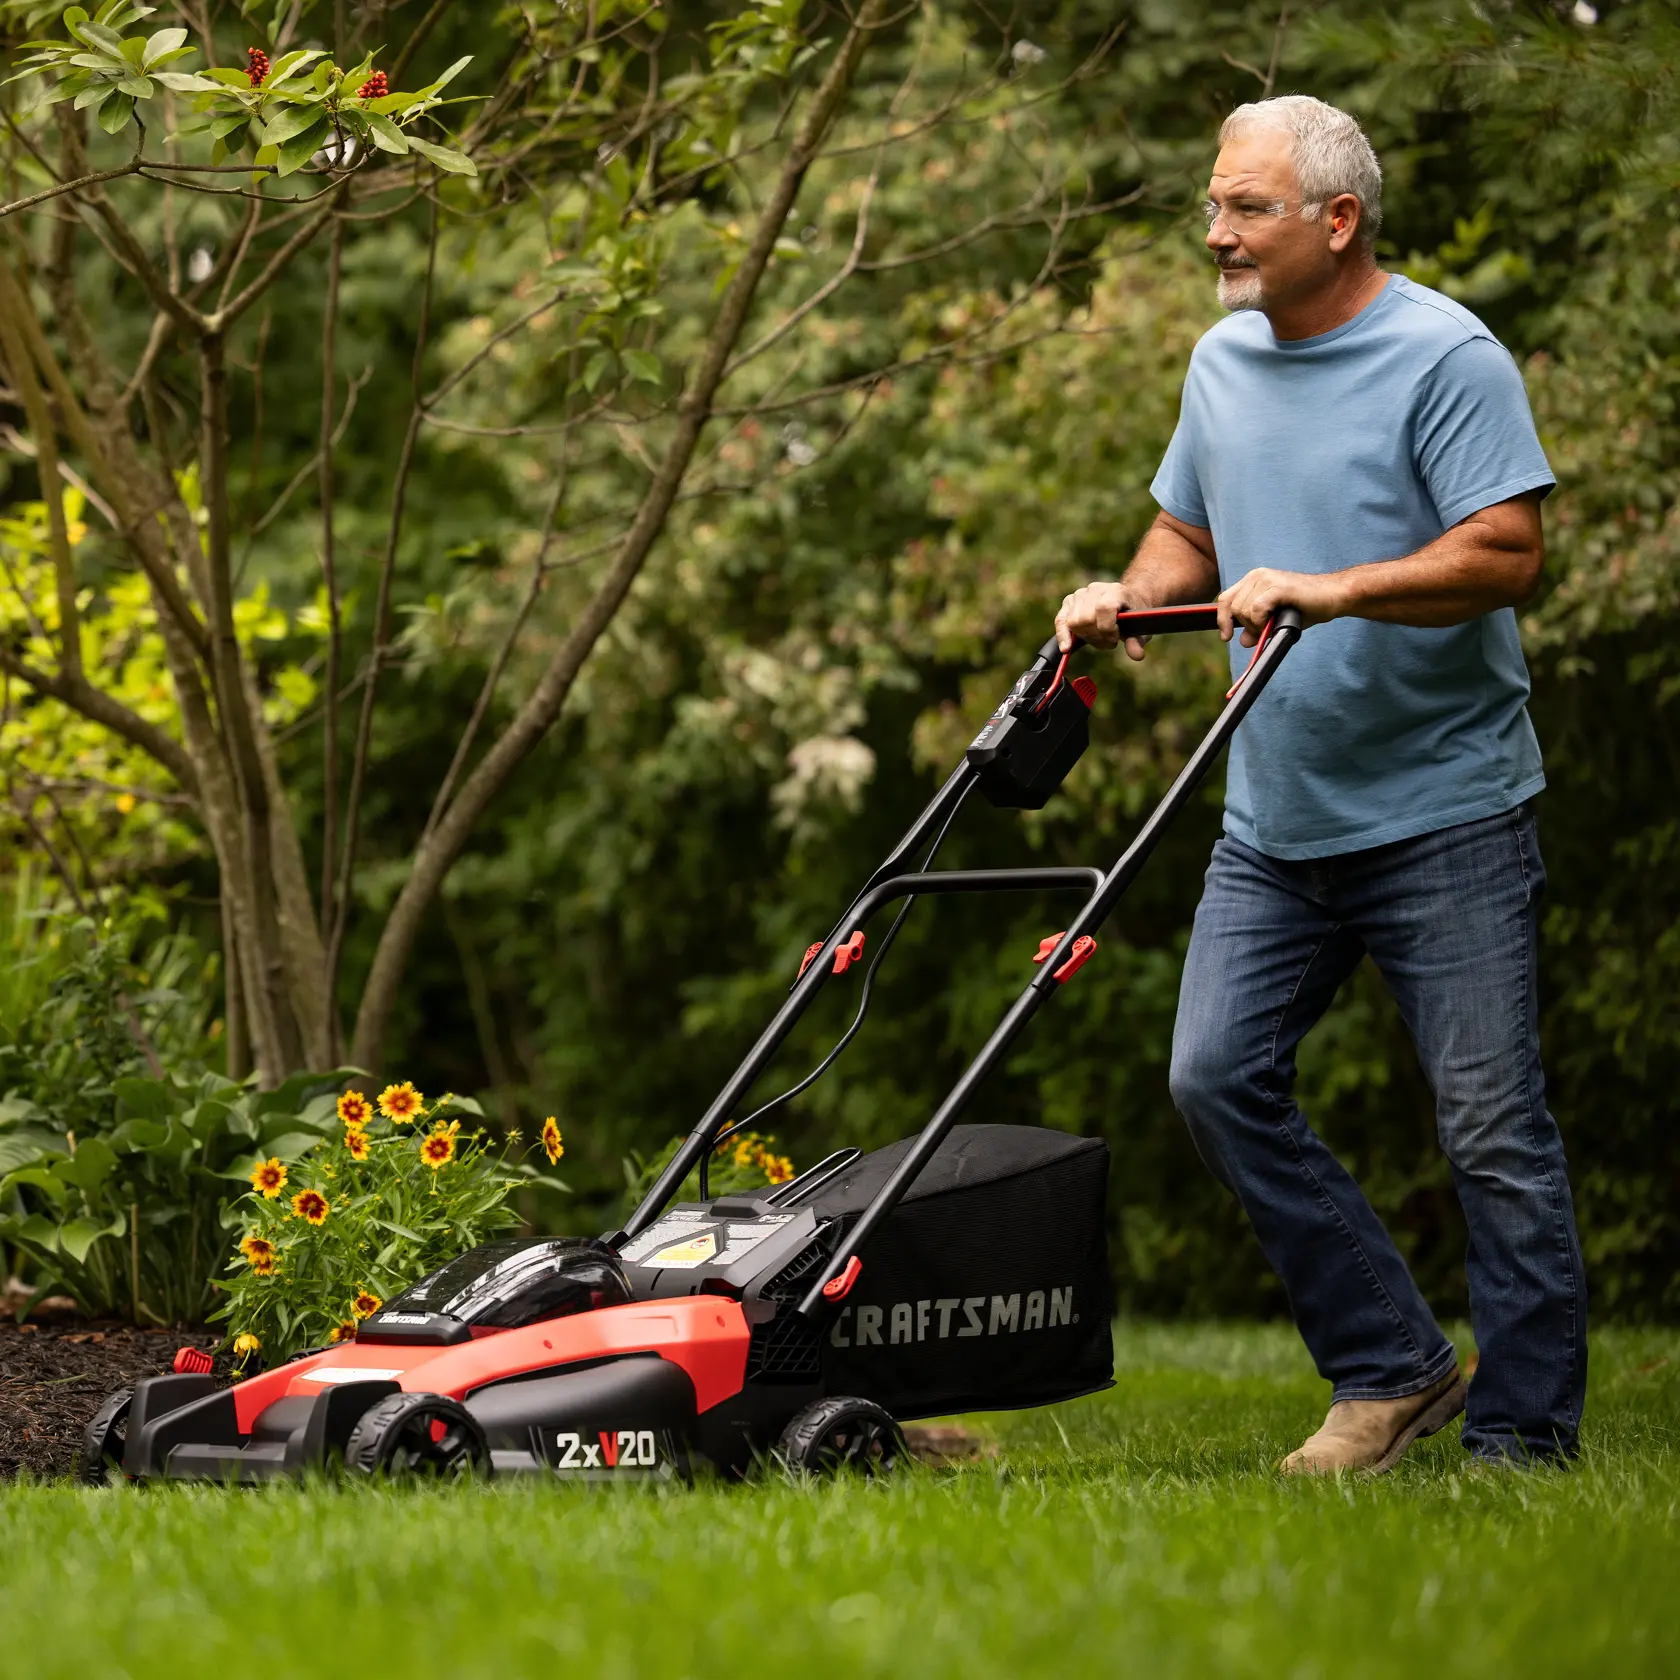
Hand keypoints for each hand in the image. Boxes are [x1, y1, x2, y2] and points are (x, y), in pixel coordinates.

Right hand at [1055, 581, 1152, 660]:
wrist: (1125, 603)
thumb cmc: (1132, 617)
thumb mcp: (1139, 629)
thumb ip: (1136, 642)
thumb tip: (1137, 655)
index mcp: (1116, 591)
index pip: (1104, 608)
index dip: (1108, 628)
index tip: (1115, 638)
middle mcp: (1096, 589)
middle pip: (1086, 618)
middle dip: (1096, 636)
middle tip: (1109, 642)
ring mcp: (1080, 594)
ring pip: (1073, 622)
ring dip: (1085, 637)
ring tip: (1098, 638)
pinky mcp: (1069, 602)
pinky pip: (1060, 620)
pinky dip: (1063, 635)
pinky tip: (1066, 648)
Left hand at [1216, 568, 1342, 645]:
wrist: (1333, 597)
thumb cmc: (1306, 608)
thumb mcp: (1276, 621)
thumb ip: (1258, 628)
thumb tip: (1243, 641)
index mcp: (1254, 580)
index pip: (1226, 599)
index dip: (1223, 619)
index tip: (1226, 637)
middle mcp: (1257, 576)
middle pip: (1234, 607)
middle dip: (1246, 625)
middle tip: (1265, 629)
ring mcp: (1267, 578)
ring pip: (1244, 609)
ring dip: (1256, 624)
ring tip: (1274, 623)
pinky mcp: (1278, 586)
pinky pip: (1257, 609)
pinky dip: (1262, 620)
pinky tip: (1274, 621)